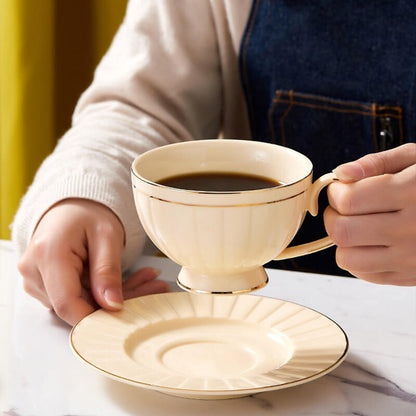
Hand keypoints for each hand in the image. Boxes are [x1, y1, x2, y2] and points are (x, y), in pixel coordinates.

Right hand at [17, 199, 168, 324]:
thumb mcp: (107, 235)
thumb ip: (108, 270)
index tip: (128, 311)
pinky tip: (129, 282)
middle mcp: (34, 271)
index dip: (98, 316)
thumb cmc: (87, 213)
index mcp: (48, 254)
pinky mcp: (44, 285)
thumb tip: (112, 305)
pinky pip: (77, 298)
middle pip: (77, 305)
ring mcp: (36, 280)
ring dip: (114, 297)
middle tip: (154, 286)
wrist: (71, 206)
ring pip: (80, 304)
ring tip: (146, 279)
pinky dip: (104, 292)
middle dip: (117, 302)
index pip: (67, 304)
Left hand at [324, 143, 415, 285]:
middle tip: (342, 207)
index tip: (340, 188)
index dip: (335, 193)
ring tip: (355, 225)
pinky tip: (369, 241)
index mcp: (411, 193)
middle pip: (343, 231)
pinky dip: (356, 258)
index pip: (348, 201)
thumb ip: (376, 162)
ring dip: (342, 240)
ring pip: (347, 258)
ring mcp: (411, 258)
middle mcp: (411, 229)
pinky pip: (364, 274)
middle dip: (332, 216)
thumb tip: (342, 173)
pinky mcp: (409, 276)